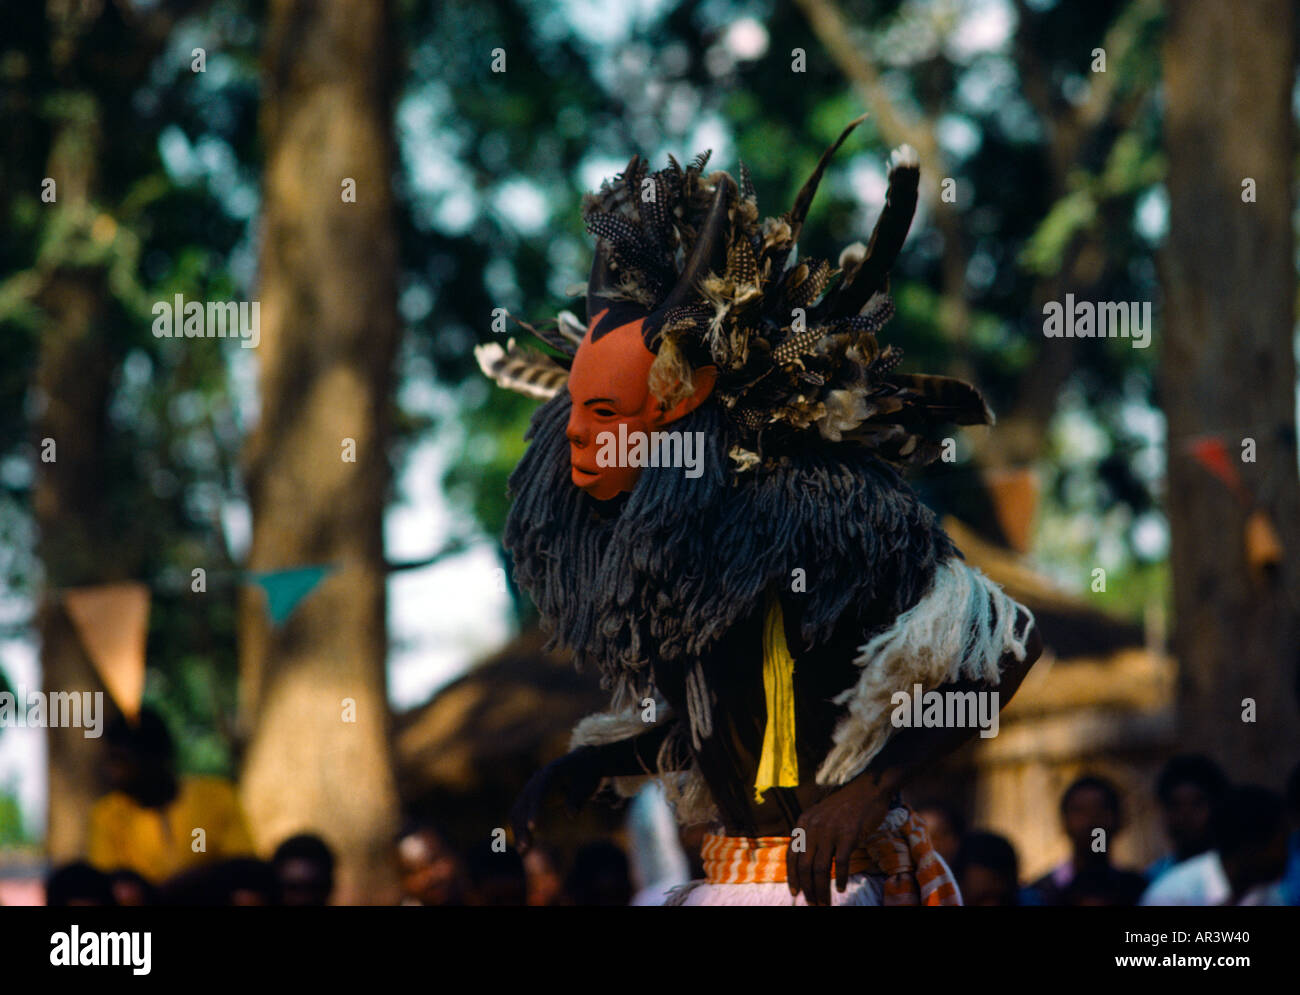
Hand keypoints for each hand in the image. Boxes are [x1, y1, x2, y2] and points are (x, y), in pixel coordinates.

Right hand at [510, 747, 602, 853]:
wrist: (581, 763)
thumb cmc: (585, 776)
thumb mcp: (586, 785)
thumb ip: (577, 798)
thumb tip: (571, 814)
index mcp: (550, 774)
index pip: (538, 793)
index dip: (534, 810)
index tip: (532, 827)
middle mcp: (536, 781)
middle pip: (524, 804)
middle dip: (522, 826)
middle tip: (525, 848)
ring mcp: (531, 789)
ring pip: (518, 811)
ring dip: (519, 831)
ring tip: (523, 851)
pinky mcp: (530, 799)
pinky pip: (520, 814)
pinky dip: (520, 829)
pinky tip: (523, 847)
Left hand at [786, 774, 891, 905]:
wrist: (868, 788)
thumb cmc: (846, 806)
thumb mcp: (819, 816)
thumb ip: (811, 834)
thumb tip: (805, 863)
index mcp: (803, 823)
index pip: (791, 855)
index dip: (792, 877)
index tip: (796, 893)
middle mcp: (813, 827)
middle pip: (804, 866)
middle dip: (808, 889)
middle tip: (813, 903)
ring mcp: (830, 830)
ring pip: (820, 868)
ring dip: (822, 890)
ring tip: (825, 903)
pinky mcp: (848, 834)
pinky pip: (841, 862)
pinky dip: (840, 879)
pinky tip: (841, 889)